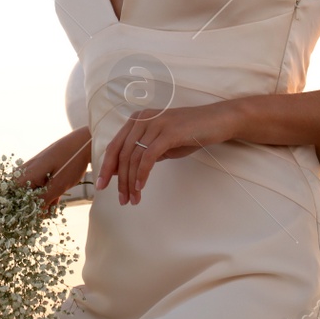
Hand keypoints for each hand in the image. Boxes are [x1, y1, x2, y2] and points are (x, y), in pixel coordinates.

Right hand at [14, 127, 91, 215]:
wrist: (85, 143)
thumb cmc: (71, 161)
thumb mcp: (59, 185)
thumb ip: (43, 199)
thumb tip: (32, 212)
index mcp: (28, 173)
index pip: (12, 193)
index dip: (17, 206)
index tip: (26, 217)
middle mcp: (28, 169)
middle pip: (22, 192)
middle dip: (31, 205)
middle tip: (43, 213)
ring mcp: (36, 168)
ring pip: (32, 189)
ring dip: (41, 200)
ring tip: (51, 209)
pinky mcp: (45, 168)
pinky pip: (40, 183)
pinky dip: (47, 193)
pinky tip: (55, 201)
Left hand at [96, 101, 239, 204]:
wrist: (217, 121)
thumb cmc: (190, 133)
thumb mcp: (162, 143)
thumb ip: (144, 153)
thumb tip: (124, 171)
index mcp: (137, 120)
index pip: (115, 146)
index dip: (106, 167)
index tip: (102, 186)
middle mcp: (142, 119)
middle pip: (121, 153)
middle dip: (118, 179)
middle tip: (121, 199)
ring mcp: (154, 124)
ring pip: (133, 157)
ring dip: (131, 182)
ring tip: (133, 199)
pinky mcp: (167, 132)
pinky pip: (148, 156)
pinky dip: (142, 173)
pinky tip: (141, 187)